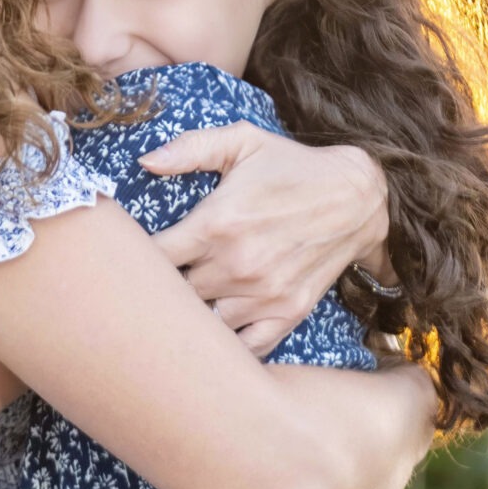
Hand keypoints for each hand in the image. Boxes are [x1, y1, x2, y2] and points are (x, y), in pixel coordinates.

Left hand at [140, 123, 387, 356]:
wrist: (357, 197)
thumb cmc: (291, 167)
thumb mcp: (242, 141)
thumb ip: (189, 148)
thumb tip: (144, 161)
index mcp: (216, 225)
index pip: (152, 258)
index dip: (134, 258)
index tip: (130, 254)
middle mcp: (236, 266)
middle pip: (171, 294)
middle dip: (156, 288)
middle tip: (146, 281)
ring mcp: (262, 295)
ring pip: (202, 324)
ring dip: (188, 316)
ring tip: (179, 304)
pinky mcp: (286, 314)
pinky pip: (245, 347)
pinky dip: (225, 347)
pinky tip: (214, 333)